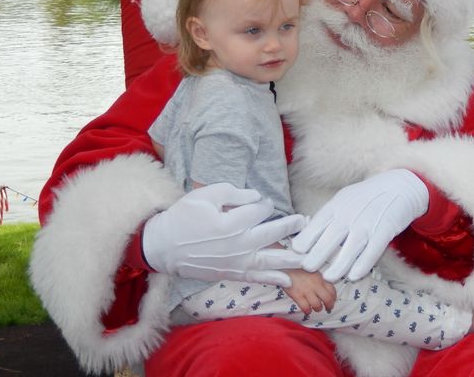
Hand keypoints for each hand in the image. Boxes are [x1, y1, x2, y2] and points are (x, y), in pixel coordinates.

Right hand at [142, 182, 306, 286]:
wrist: (164, 246)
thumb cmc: (184, 216)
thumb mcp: (205, 195)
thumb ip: (234, 192)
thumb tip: (256, 197)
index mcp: (232, 222)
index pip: (260, 210)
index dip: (264, 203)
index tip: (262, 202)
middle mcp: (238, 244)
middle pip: (273, 233)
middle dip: (292, 226)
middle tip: (304, 221)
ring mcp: (236, 262)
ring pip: (271, 260)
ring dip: (292, 258)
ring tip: (309, 256)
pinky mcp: (231, 274)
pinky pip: (257, 278)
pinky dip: (274, 279)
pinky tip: (289, 280)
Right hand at [282, 269, 336, 314]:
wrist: (285, 263)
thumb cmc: (299, 266)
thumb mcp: (312, 269)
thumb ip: (319, 278)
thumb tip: (325, 287)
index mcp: (320, 277)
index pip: (332, 290)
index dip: (333, 298)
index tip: (332, 300)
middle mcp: (316, 284)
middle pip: (328, 299)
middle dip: (329, 306)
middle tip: (327, 308)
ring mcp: (306, 290)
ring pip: (317, 306)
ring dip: (318, 308)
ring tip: (315, 308)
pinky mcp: (297, 295)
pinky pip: (305, 308)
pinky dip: (307, 311)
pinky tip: (307, 309)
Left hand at [292, 169, 427, 281]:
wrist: (397, 187)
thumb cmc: (364, 198)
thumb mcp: (343, 200)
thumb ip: (328, 217)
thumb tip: (306, 237)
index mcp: (337, 205)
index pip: (318, 223)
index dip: (306, 238)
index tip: (296, 252)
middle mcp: (351, 214)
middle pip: (332, 236)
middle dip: (317, 253)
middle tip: (307, 267)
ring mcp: (368, 223)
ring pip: (351, 247)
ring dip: (339, 264)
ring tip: (328, 277)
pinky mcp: (385, 230)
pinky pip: (372, 250)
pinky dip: (363, 264)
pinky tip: (354, 276)